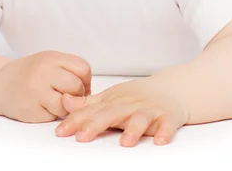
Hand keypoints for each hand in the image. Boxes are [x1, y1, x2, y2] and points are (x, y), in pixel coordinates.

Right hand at [0, 51, 91, 122]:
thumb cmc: (29, 73)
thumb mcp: (48, 61)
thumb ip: (68, 69)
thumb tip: (88, 90)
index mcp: (52, 57)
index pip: (83, 69)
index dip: (86, 81)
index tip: (80, 86)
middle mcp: (44, 72)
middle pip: (77, 87)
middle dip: (77, 95)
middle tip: (69, 97)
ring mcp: (36, 90)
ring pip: (67, 104)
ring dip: (65, 107)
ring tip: (54, 101)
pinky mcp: (31, 109)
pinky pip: (54, 116)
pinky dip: (53, 114)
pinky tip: (43, 107)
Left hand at [54, 76, 189, 146]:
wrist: (170, 89)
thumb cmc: (136, 97)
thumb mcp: (110, 98)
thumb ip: (87, 104)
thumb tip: (63, 102)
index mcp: (114, 102)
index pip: (92, 111)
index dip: (76, 121)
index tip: (60, 132)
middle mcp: (130, 105)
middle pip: (112, 113)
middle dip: (96, 124)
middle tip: (82, 137)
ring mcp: (149, 110)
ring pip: (140, 119)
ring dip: (133, 129)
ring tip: (125, 142)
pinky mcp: (167, 116)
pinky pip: (167, 124)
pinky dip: (164, 131)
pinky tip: (159, 140)